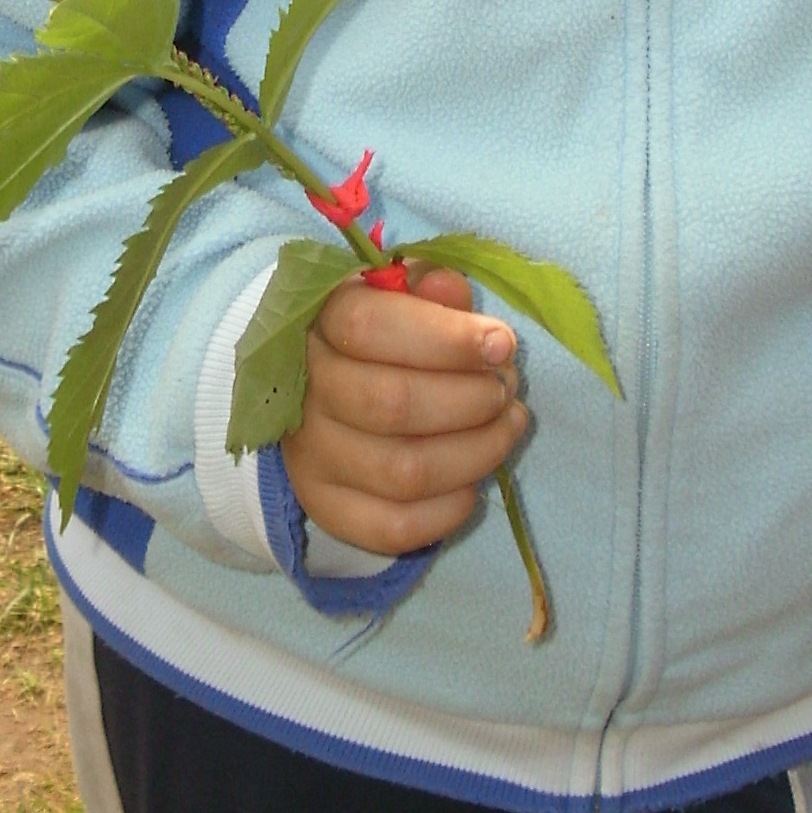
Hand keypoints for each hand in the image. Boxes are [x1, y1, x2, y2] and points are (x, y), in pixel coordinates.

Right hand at [281, 267, 528, 556]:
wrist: (321, 388)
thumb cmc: (381, 330)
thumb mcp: (402, 293)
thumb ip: (429, 286)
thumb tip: (450, 289)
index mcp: (319, 321)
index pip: (368, 327)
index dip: (446, 338)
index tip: (502, 344)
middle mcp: (305, 390)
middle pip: (392, 404)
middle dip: (471, 399)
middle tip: (506, 389)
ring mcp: (311, 456)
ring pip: (403, 472)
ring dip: (476, 452)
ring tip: (506, 426)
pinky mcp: (326, 507)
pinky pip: (394, 527)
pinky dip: (449, 509)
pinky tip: (473, 479)